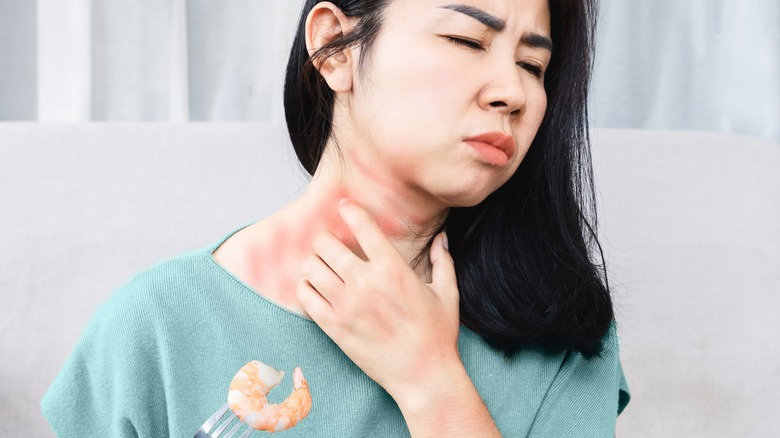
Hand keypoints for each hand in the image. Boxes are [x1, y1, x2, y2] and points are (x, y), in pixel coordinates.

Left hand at [296, 199, 461, 399]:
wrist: (423, 375)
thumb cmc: (437, 334)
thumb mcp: (447, 293)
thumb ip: (443, 261)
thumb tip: (441, 238)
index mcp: (393, 269)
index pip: (362, 225)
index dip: (349, 209)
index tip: (345, 206)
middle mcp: (366, 283)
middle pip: (326, 243)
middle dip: (327, 238)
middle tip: (332, 242)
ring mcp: (346, 305)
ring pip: (311, 267)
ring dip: (315, 261)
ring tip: (323, 265)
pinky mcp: (334, 327)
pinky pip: (306, 296)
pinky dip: (306, 286)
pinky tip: (317, 287)